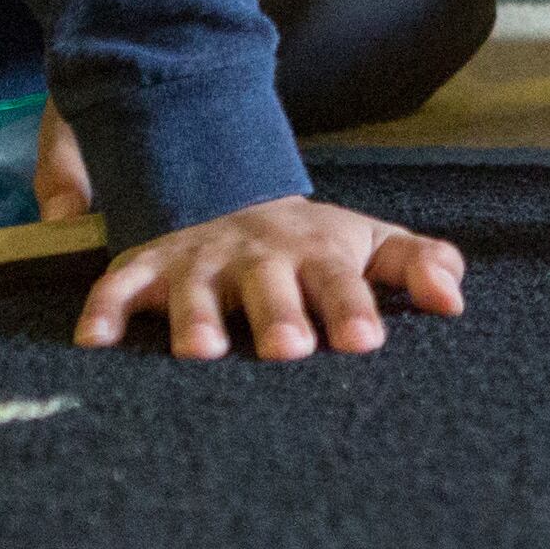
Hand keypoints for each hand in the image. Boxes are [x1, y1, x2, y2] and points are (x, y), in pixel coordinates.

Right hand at [74, 194, 465, 359]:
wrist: (234, 195)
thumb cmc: (315, 246)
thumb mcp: (371, 245)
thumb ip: (419, 266)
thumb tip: (454, 297)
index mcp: (317, 253)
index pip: (341, 279)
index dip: (353, 308)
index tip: (366, 341)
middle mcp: (258, 257)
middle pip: (270, 285)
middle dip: (277, 315)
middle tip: (287, 350)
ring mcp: (200, 261)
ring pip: (196, 290)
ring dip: (196, 319)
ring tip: (201, 353)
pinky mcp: (149, 268)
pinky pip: (120, 286)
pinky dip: (106, 310)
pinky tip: (95, 343)